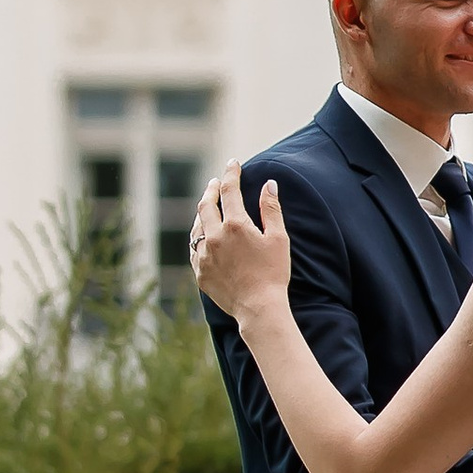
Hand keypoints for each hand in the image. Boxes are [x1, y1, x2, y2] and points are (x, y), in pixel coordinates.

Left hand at [189, 163, 293, 326]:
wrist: (259, 308)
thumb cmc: (273, 273)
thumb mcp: (278, 238)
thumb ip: (270, 209)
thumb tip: (268, 184)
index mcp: (236, 225)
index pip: (229, 190)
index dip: (231, 174)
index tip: (233, 164)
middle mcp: (214, 237)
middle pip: (205, 205)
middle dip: (211, 189)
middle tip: (216, 182)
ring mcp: (204, 256)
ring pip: (196, 226)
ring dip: (202, 213)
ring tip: (208, 207)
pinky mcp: (200, 272)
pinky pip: (194, 248)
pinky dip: (199, 237)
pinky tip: (203, 236)